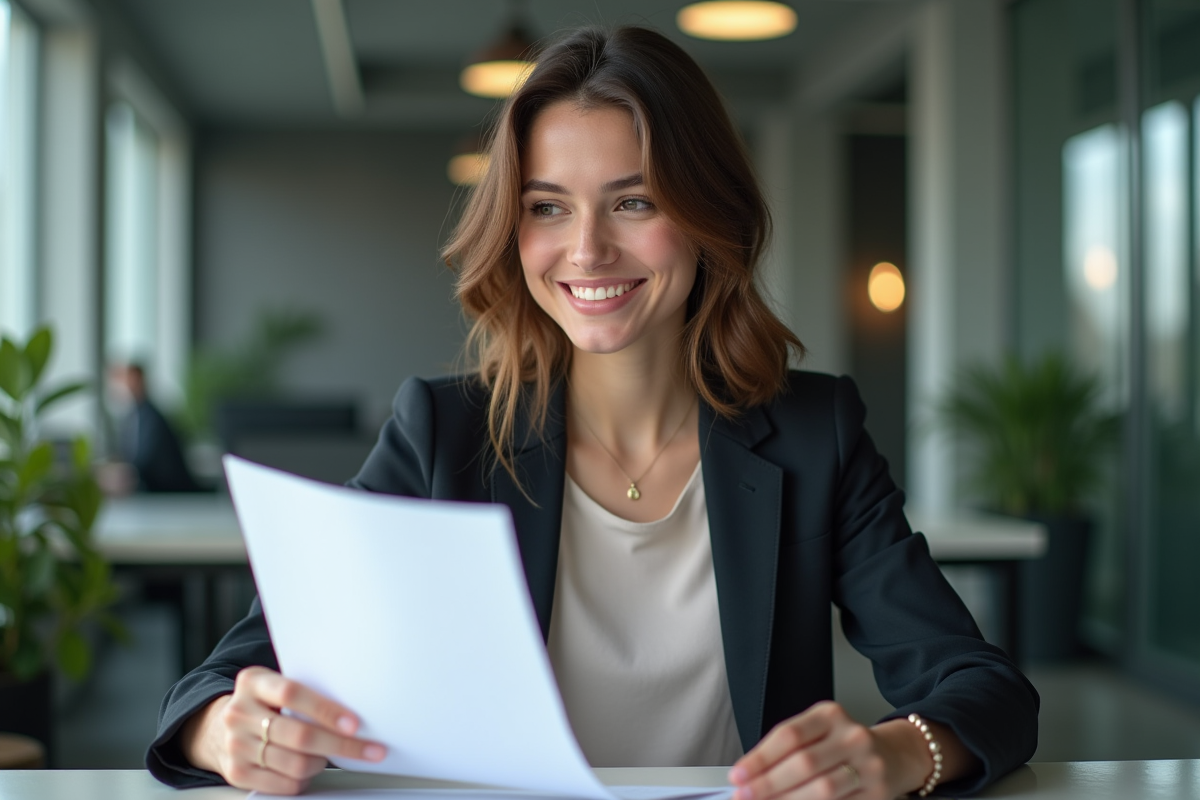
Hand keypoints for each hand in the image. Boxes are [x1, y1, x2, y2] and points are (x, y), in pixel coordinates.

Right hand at [180, 666, 386, 794]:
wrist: (216, 728)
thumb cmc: (263, 704)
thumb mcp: (273, 685)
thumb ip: (303, 691)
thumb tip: (353, 709)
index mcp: (252, 682)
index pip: (293, 694)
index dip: (326, 710)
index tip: (354, 724)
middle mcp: (239, 713)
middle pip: (299, 734)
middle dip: (341, 745)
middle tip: (371, 750)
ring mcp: (235, 745)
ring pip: (295, 763)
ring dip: (322, 762)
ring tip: (331, 755)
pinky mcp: (236, 773)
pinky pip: (284, 784)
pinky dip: (305, 779)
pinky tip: (311, 768)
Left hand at [728, 701, 930, 799]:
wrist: (893, 756)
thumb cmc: (842, 744)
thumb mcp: (817, 731)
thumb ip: (786, 749)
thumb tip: (749, 775)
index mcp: (830, 715)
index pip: (789, 735)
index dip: (760, 758)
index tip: (738, 775)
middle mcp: (852, 737)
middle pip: (803, 763)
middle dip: (768, 783)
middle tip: (744, 795)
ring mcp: (868, 766)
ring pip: (822, 789)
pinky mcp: (877, 793)